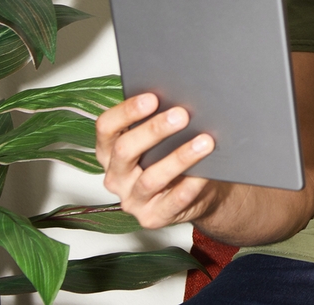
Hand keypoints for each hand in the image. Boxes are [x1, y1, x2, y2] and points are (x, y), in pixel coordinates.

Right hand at [95, 93, 225, 228]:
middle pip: (126, 150)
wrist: (194, 192)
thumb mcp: (160, 139)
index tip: (152, 98)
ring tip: (204, 141)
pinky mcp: (152, 217)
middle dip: (154, 129)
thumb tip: (179, 96)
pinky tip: (207, 172)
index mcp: (110, 151)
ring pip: (151, 178)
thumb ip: (159, 120)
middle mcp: (116, 176)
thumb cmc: (173, 155)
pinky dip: (191, 185)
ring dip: (179, 157)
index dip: (126, 112)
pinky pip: (173, 201)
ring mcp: (132, 200)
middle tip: (182, 114)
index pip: (106, 128)